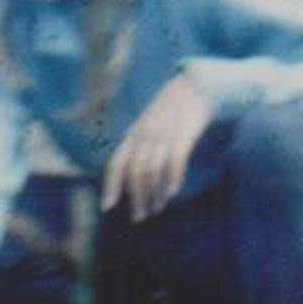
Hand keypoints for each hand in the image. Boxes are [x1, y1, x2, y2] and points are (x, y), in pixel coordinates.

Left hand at [102, 71, 209, 221]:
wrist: (195, 87)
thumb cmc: (171, 112)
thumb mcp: (149, 126)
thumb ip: (140, 147)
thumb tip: (135, 177)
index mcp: (133, 134)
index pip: (116, 163)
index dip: (111, 185)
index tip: (107, 206)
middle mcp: (144, 135)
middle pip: (134, 171)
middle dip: (136, 197)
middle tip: (140, 217)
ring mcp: (164, 133)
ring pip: (153, 169)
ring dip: (154, 192)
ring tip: (157, 208)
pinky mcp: (184, 132)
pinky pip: (175, 158)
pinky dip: (172, 176)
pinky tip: (171, 193)